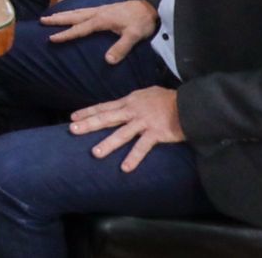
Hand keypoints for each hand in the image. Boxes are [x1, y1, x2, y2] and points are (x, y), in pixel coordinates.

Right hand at [41, 0, 157, 64]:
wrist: (151, 5)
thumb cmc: (142, 21)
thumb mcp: (134, 36)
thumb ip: (121, 48)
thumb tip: (108, 61)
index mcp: (101, 20)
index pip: (79, 29)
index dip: (65, 34)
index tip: (51, 38)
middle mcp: (98, 13)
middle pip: (74, 16)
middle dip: (58, 19)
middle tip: (42, 20)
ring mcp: (101, 9)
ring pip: (78, 11)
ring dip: (64, 14)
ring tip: (51, 15)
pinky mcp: (105, 9)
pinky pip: (84, 10)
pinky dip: (74, 12)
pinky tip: (73, 13)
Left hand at [69, 86, 183, 172]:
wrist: (190, 103)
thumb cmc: (169, 99)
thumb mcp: (147, 94)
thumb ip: (134, 100)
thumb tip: (124, 104)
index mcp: (130, 101)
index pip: (104, 107)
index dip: (88, 112)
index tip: (73, 117)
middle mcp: (133, 111)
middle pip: (107, 118)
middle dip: (88, 124)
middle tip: (72, 130)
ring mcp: (144, 122)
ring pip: (122, 134)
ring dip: (108, 144)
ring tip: (95, 153)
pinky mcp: (156, 133)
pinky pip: (142, 147)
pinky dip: (134, 157)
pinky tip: (125, 168)